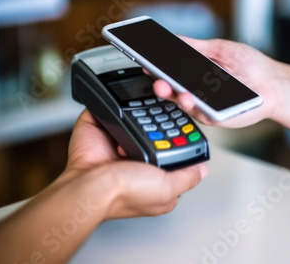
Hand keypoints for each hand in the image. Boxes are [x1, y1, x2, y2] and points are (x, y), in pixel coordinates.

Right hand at [65, 110, 207, 218]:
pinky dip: (115, 98)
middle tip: (169, 101)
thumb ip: (186, 177)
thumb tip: (201, 170)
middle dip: (161, 113)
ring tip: (149, 98)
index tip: (186, 116)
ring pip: (135, 110)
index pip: (172, 146)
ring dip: (141, 102)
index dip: (180, 132)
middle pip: (155, 124)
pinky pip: (110, 103)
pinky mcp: (100, 123)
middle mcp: (135, 152)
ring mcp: (117, 136)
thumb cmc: (123, 193)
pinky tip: (125, 97)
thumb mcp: (167, 189)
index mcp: (153, 170)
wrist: (89, 186)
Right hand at [153, 37, 283, 127]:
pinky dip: (194, 105)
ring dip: (174, 96)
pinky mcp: (215, 117)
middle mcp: (196, 90)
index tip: (145, 61)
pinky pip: (200, 113)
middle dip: (160, 84)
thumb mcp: (219, 49)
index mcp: (194, 73)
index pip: (170, 72)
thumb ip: (195, 47)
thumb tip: (173, 39)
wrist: (273, 82)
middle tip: (156, 79)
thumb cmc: (250, 65)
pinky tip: (190, 97)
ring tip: (169, 88)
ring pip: (183, 103)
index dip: (157, 68)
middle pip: (172, 89)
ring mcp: (204, 105)